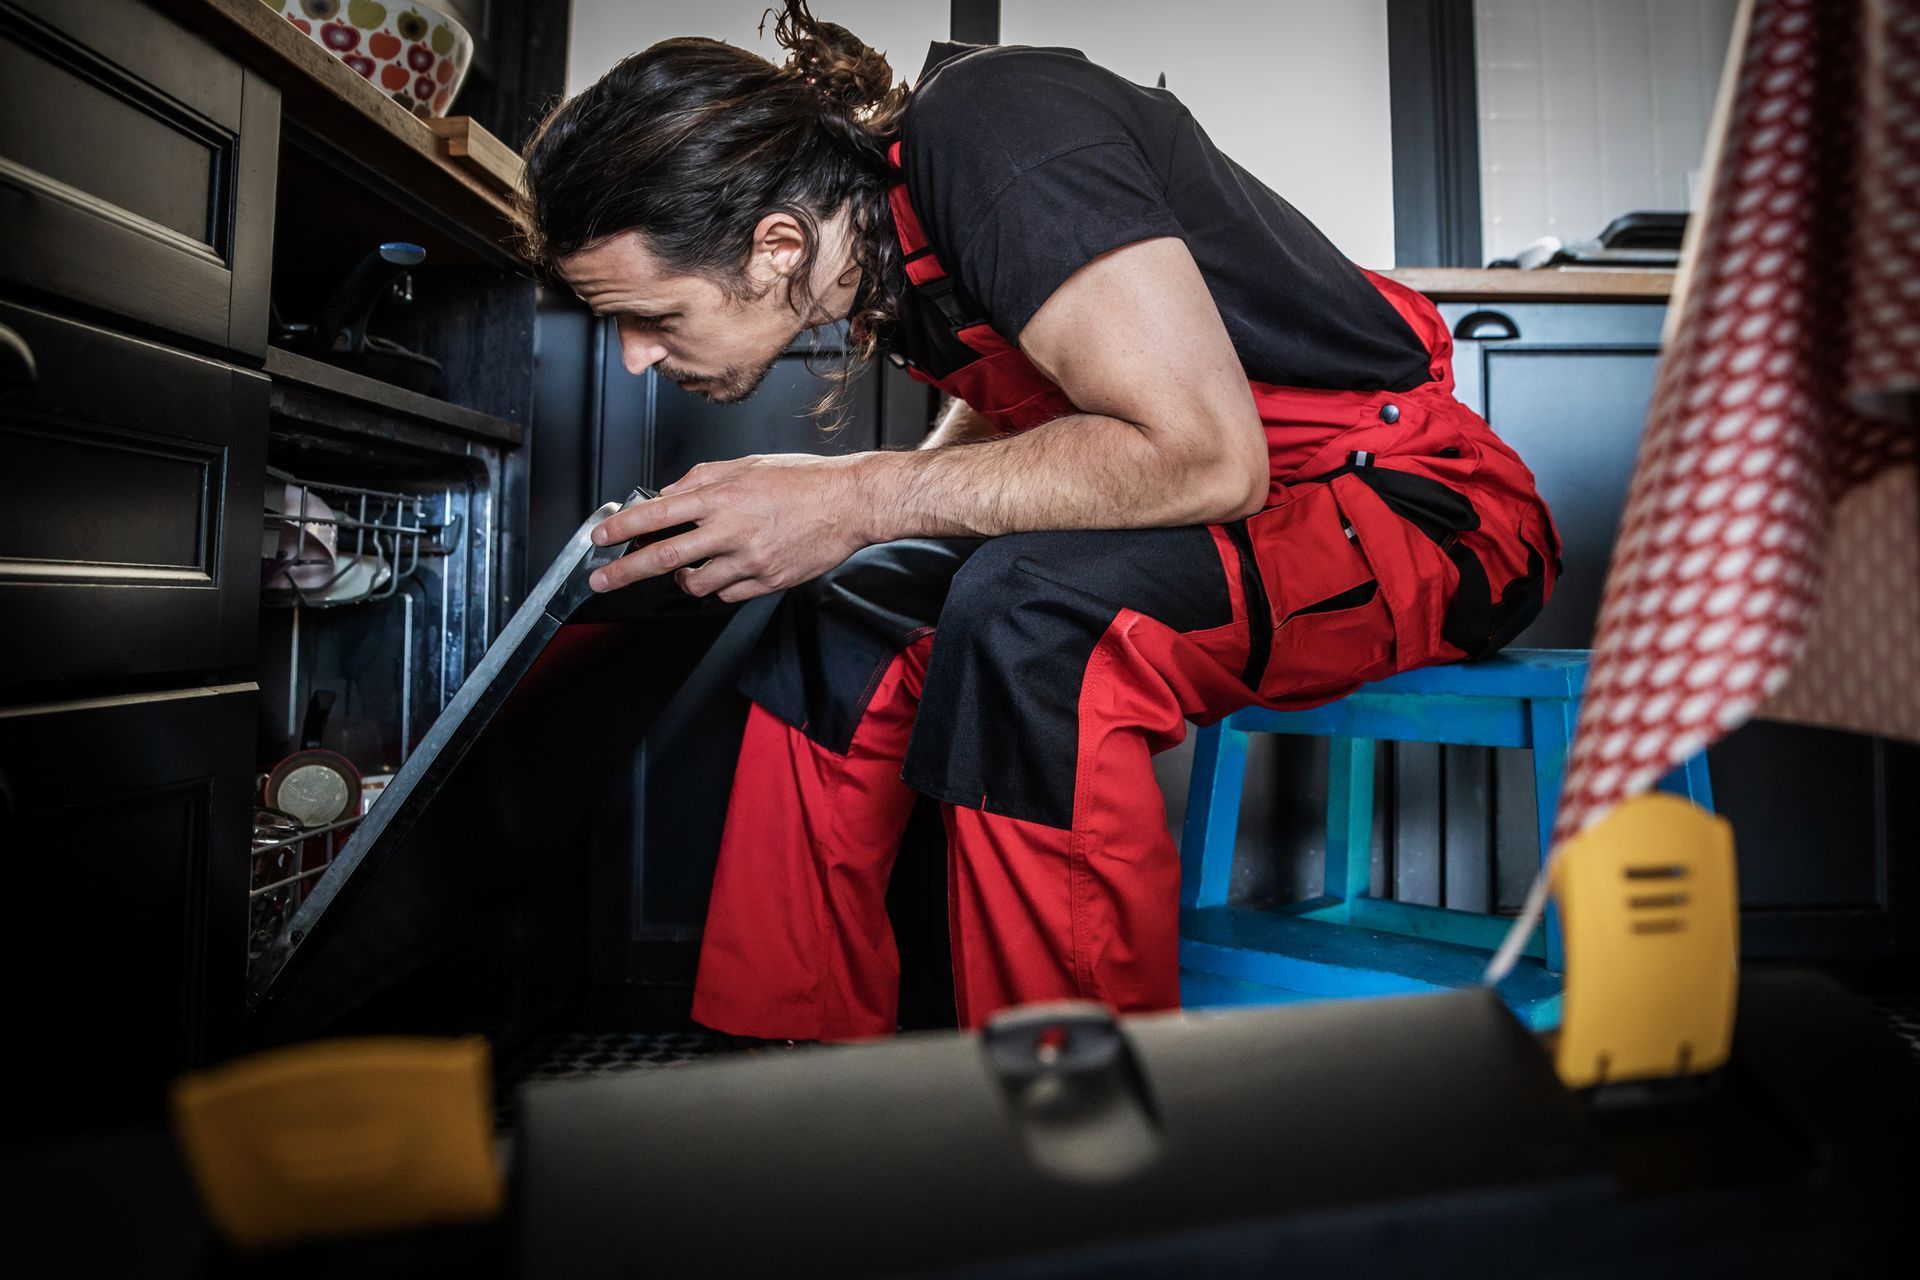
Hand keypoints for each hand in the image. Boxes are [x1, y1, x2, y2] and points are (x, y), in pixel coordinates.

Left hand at [587, 453, 875, 600]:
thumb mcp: (747, 465)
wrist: (850, 503)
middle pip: (664, 558)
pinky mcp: (767, 582)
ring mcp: (749, 560)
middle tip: (602, 581)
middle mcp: (731, 530)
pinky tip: (724, 571)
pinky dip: (717, 587)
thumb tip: (670, 494)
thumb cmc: (804, 479)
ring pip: (695, 584)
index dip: (623, 528)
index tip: (601, 538)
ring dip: (681, 579)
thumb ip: (703, 478)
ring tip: (688, 567)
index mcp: (722, 496)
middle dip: (626, 572)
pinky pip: (727, 595)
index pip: (658, 514)